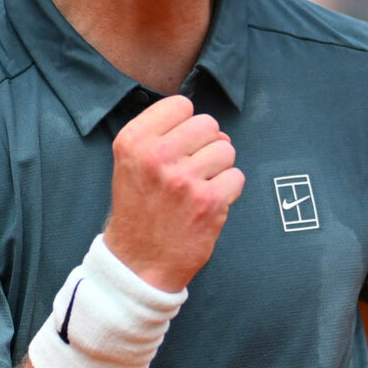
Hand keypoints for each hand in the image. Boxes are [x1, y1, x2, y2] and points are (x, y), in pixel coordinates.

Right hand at [103, 95, 242, 290]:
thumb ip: (161, 135)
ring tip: (198, 188)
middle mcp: (156, 156)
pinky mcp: (208, 202)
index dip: (186, 125)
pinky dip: (228, 191)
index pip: (181, 105)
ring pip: (226, 150)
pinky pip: (237, 177)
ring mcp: (184, 179)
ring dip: (219, 169)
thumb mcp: (130, 163)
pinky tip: (208, 204)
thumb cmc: (139, 209)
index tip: (179, 146)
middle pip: (208, 124)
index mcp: (133, 141)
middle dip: (207, 145)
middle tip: (192, 170)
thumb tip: (211, 127)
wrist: (138, 262)